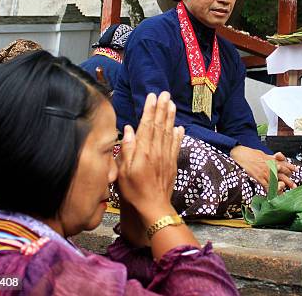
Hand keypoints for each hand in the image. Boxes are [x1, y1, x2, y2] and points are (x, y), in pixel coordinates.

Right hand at [116, 92, 183, 222]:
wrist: (153, 207)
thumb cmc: (134, 191)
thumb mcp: (123, 171)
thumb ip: (126, 149)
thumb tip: (128, 129)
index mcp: (143, 151)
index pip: (147, 125)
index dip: (150, 110)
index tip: (152, 97)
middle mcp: (156, 151)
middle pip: (160, 125)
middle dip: (162, 108)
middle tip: (165, 94)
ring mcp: (166, 157)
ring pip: (169, 132)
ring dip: (170, 117)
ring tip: (172, 104)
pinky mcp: (172, 163)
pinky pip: (176, 145)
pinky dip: (178, 135)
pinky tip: (179, 127)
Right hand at [230, 146, 297, 190]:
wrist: (241, 154)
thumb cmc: (250, 153)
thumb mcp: (263, 154)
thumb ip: (270, 158)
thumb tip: (274, 158)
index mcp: (272, 160)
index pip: (285, 164)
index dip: (290, 167)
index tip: (295, 170)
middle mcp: (271, 166)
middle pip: (283, 175)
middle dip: (289, 181)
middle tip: (294, 187)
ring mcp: (266, 173)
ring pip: (277, 182)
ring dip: (282, 188)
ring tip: (286, 194)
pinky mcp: (260, 178)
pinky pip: (267, 186)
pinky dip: (271, 192)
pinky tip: (273, 196)